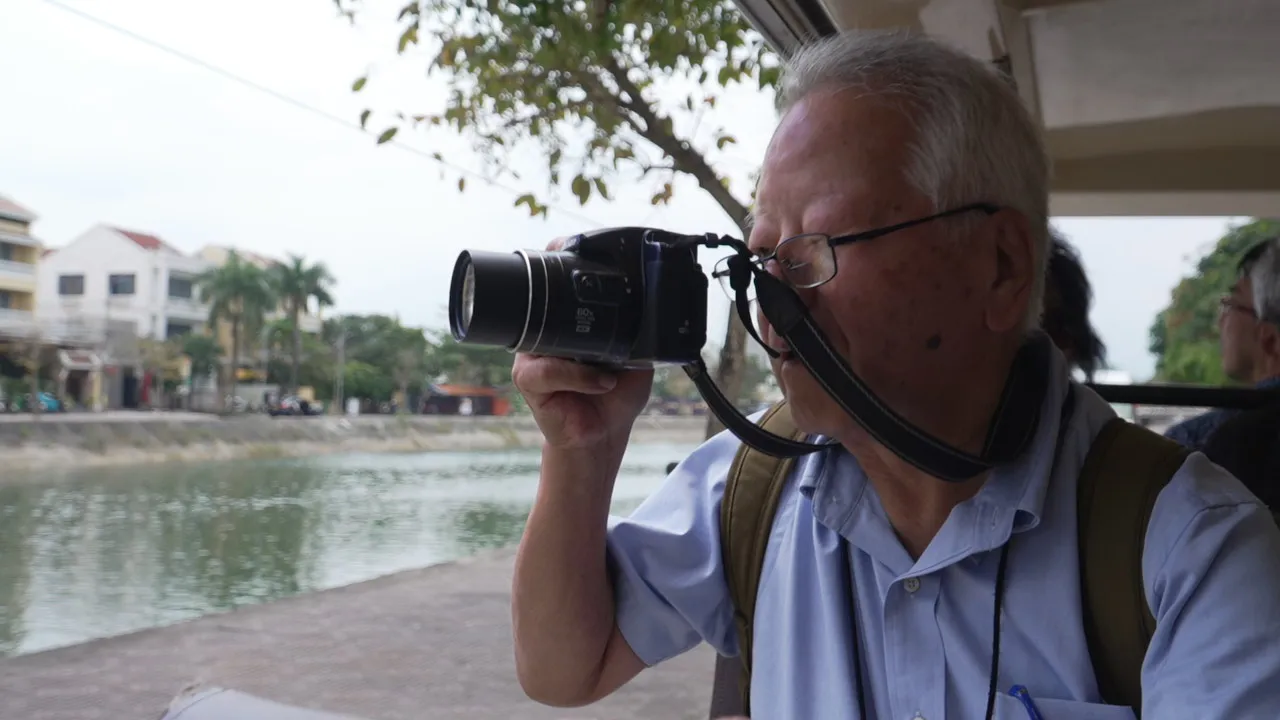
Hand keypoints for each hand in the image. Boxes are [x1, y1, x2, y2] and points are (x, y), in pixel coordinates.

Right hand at [510, 238, 653, 449]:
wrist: (604, 434)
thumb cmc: (614, 395)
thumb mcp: (634, 356)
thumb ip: (637, 331)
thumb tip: (652, 305)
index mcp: (567, 324)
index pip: (557, 288)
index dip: (564, 268)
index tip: (580, 257)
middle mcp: (545, 335)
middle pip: (545, 303)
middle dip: (565, 302)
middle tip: (594, 318)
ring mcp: (533, 356)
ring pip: (548, 337)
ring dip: (583, 355)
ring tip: (608, 372)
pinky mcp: (528, 381)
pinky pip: (548, 370)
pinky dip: (579, 377)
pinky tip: (600, 384)